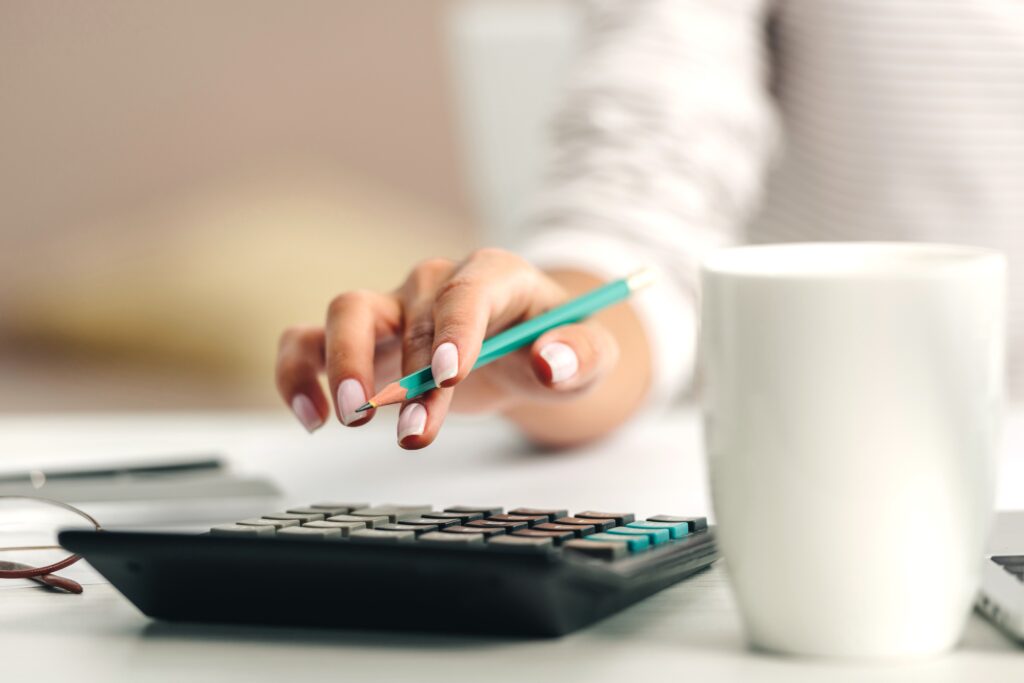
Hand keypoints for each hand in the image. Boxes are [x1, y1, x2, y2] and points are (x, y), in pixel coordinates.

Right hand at [275, 248, 624, 448]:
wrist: (526, 354)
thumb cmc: (553, 348)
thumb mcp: (589, 357)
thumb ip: (579, 356)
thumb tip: (549, 362)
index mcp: (495, 275)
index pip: (468, 291)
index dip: (455, 329)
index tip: (449, 375)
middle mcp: (436, 283)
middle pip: (413, 316)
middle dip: (413, 380)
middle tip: (417, 433)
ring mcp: (394, 307)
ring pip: (348, 311)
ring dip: (345, 363)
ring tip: (354, 418)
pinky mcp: (361, 340)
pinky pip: (309, 341)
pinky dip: (298, 372)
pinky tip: (312, 417)